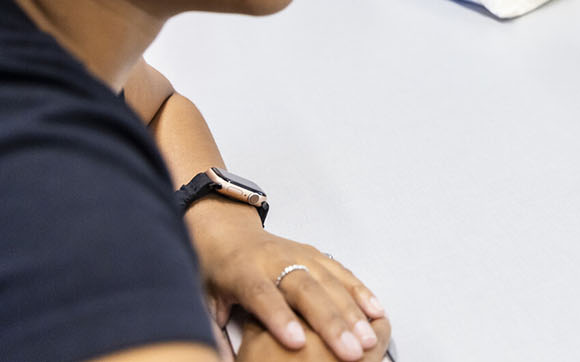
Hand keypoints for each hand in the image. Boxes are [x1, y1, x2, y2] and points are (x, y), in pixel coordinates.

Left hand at [187, 200, 386, 361]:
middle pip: (306, 291)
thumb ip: (213, 331)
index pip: (263, 295)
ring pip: (330, 283)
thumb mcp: (204, 299)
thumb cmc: (217, 269)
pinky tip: (375, 312)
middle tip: (348, 351)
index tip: (295, 342)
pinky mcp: (316, 254)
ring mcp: (300, 255)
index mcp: (243, 271)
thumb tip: (219, 361)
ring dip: (352, 313)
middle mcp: (275, 260)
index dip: (279, 318)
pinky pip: (342, 273)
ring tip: (367, 339)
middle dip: (330, 323)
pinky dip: (361, 293)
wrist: (227, 231)